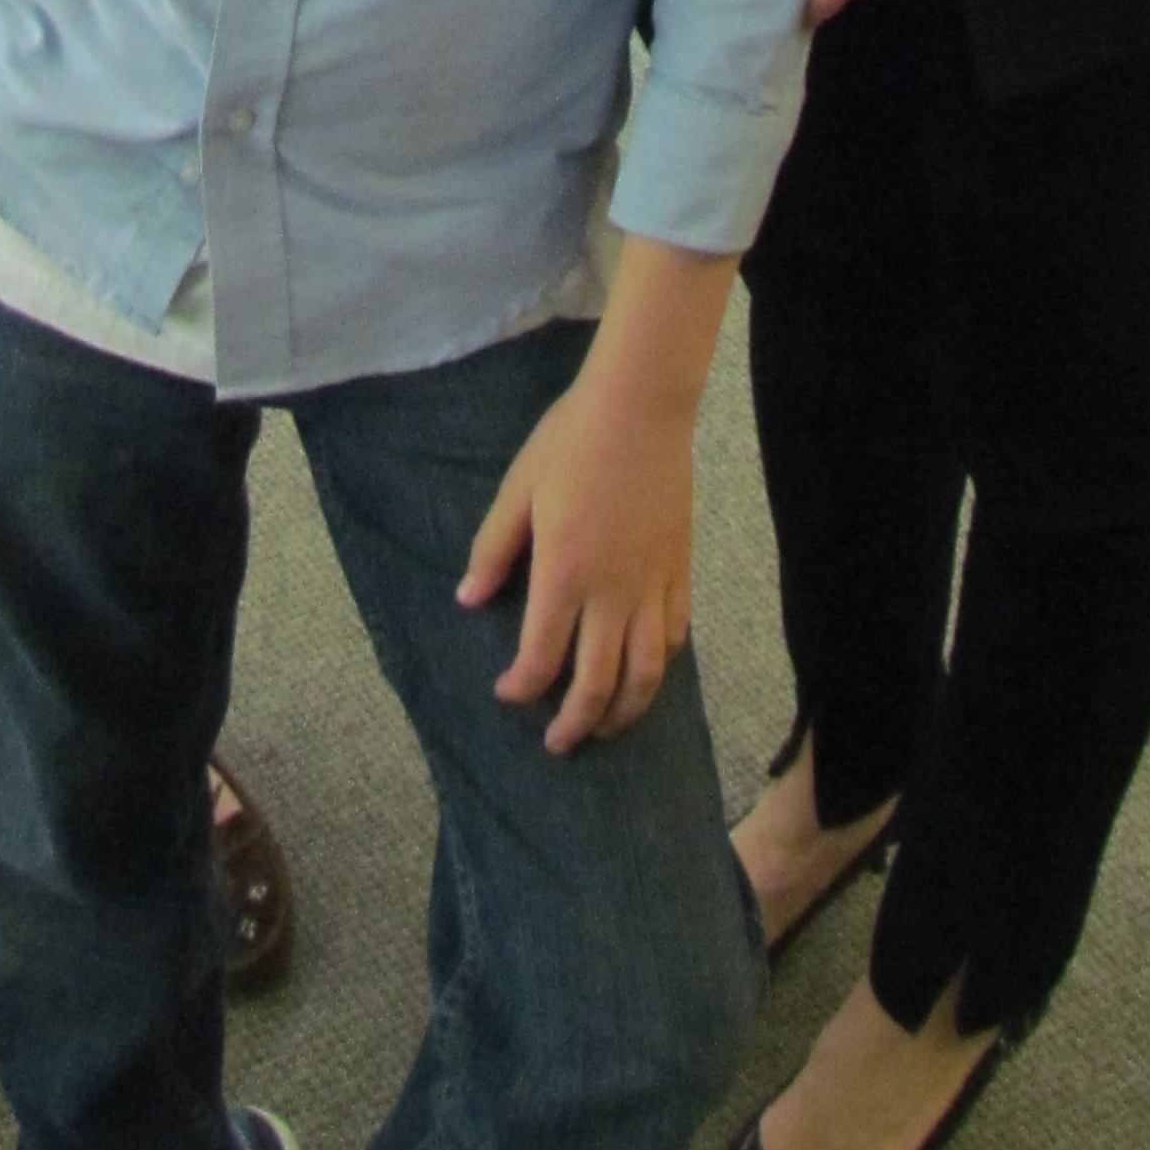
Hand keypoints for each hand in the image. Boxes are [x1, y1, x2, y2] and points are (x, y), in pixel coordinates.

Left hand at [460, 244, 732, 751]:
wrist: (640, 407)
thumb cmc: (570, 441)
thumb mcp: (517, 490)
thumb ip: (493, 550)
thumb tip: (469, 601)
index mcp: (564, 574)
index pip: (541, 657)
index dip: (522, 687)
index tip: (507, 693)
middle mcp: (612, 594)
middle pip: (598, 684)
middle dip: (575, 724)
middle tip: (558, 742)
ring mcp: (652, 585)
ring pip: (646, 674)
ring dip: (624, 712)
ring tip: (606, 728)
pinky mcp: (680, 570)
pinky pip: (675, 636)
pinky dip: (661, 667)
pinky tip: (646, 673)